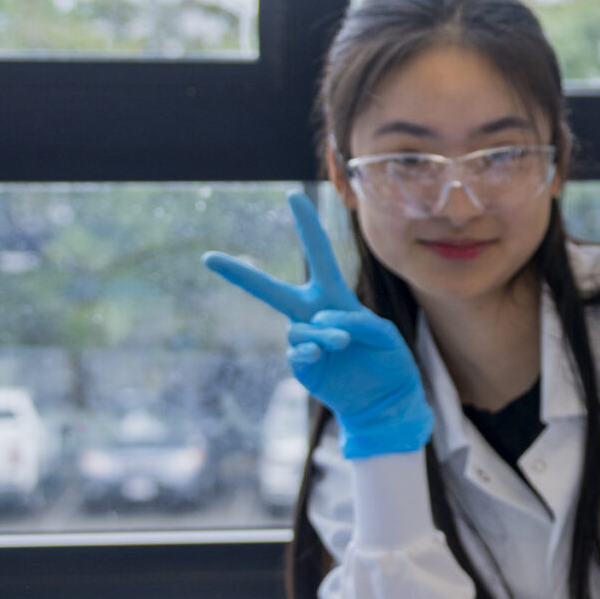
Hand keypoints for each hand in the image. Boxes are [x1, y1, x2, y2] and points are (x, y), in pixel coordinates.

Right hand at [205, 190, 432, 457]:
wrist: (386, 402)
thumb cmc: (389, 362)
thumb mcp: (385, 335)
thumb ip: (360, 322)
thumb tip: (323, 323)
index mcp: (335, 297)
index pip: (320, 255)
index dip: (307, 226)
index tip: (292, 196)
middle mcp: (313, 315)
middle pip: (271, 291)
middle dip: (240, 275)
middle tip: (210, 259)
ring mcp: (305, 341)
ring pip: (299, 328)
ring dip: (322, 331)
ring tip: (343, 341)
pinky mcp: (304, 367)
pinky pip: (297, 352)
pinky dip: (309, 349)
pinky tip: (321, 351)